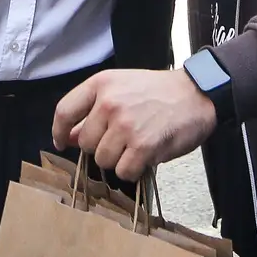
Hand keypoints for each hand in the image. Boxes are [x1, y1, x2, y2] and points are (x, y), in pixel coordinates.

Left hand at [53, 68, 217, 182]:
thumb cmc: (159, 92)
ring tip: (137, 145)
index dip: (59, 131)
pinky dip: (134, 170)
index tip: (62, 142)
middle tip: (123, 138)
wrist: (197, 94)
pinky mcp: (143, 146)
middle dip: (101, 146)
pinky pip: (123, 171)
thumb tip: (67, 137)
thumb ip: (93, 109)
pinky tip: (146, 155)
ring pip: (102, 160)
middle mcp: (109, 103)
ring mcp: (126, 125)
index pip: (64, 111)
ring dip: (118, 160)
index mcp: (101, 84)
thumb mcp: (122, 87)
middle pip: (84, 143)